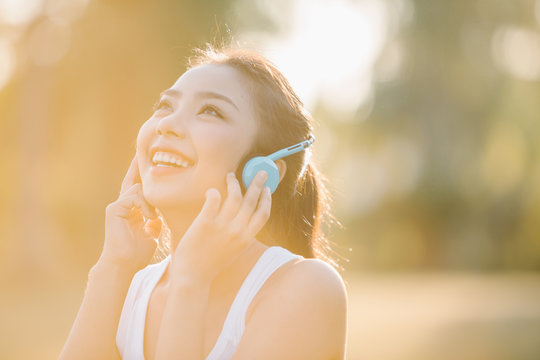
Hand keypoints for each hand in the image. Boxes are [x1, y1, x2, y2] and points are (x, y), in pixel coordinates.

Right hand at [99, 152, 162, 271]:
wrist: (124, 265)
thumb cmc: (137, 254)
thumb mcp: (151, 235)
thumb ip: (154, 223)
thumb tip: (159, 216)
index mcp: (132, 211)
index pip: (138, 189)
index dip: (144, 178)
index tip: (152, 165)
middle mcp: (123, 206)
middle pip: (131, 181)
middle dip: (137, 168)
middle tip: (142, 153)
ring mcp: (117, 207)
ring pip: (137, 189)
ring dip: (150, 201)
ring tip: (153, 217)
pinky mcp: (114, 210)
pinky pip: (133, 196)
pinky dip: (144, 205)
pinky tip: (149, 217)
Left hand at [171, 170, 271, 285]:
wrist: (194, 277)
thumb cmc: (212, 264)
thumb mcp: (234, 250)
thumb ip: (241, 235)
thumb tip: (243, 220)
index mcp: (247, 238)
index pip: (263, 213)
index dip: (266, 198)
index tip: (267, 189)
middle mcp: (237, 231)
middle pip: (252, 200)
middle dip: (258, 183)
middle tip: (260, 172)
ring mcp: (222, 226)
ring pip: (234, 196)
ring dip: (234, 183)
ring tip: (230, 176)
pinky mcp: (205, 223)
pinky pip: (214, 199)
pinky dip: (214, 192)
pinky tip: (212, 191)